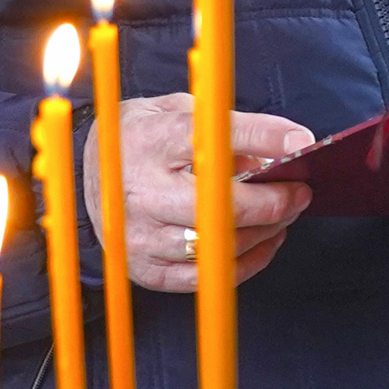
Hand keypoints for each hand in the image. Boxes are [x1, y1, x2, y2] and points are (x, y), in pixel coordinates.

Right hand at [112, 92, 310, 287]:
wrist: (85, 172)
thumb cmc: (144, 138)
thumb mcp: (179, 111)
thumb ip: (227, 128)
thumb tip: (287, 147)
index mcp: (151, 140)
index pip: (217, 136)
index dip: (266, 138)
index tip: (302, 143)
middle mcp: (141, 191)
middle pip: (224, 205)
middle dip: (275, 201)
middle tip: (300, 192)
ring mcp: (141, 235)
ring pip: (222, 245)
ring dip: (266, 231)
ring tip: (285, 214)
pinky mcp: (146, 268)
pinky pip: (209, 276)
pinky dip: (248, 261)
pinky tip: (265, 240)